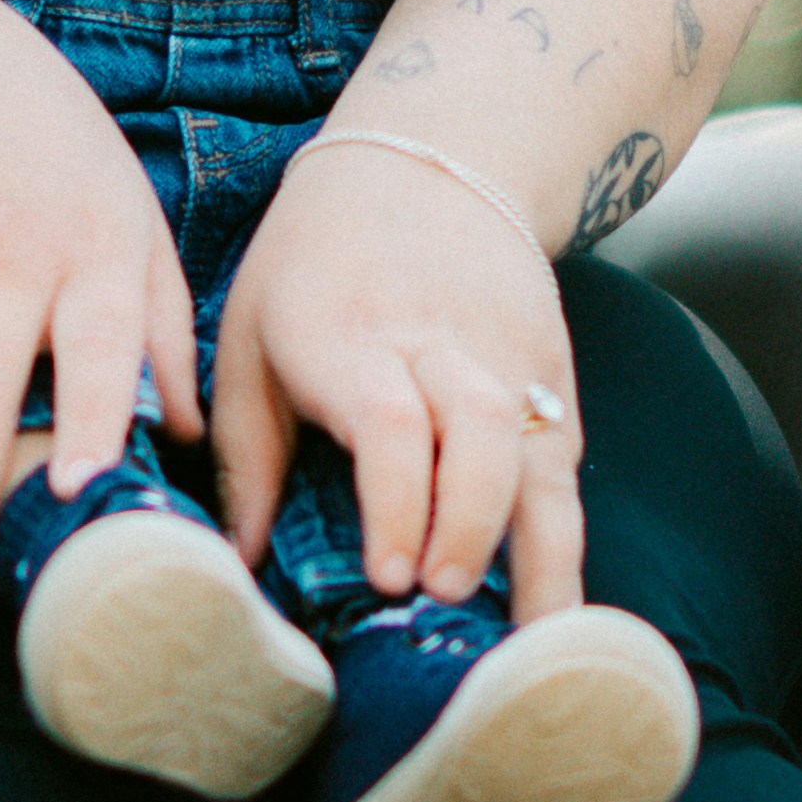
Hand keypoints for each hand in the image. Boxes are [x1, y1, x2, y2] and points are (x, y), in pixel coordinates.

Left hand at [220, 130, 590, 622]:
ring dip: (543, 551)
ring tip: (535, 643)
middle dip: (471, 526)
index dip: (398, 502)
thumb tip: (234, 562)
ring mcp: (510, 362)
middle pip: (480, 438)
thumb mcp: (251, 330)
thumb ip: (248, 450)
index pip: (392, 423)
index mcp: (352, 336)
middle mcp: (442, 349)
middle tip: (445, 597)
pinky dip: (567, 536)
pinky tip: (557, 609)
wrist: (432, 158)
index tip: (388, 576)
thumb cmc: (315, 261)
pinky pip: (568, 464)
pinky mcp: (553, 374)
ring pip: (543, 457)